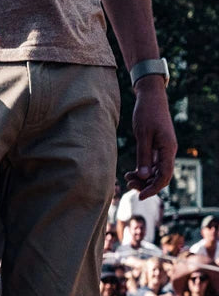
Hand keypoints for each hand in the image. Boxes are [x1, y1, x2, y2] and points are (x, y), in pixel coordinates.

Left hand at [124, 77, 176, 199]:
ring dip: (142, 179)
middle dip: (145, 184)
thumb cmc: (146, 113)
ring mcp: (163, 150)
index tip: (139, 197)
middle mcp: (168, 152)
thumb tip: (144, 176)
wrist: (150, 98)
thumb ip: (144, 156)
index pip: (164, 176)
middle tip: (128, 183)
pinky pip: (152, 166)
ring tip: (127, 177)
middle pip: (160, 177)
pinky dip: (142, 171)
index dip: (152, 189)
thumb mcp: (143, 136)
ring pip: (155, 172)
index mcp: (168, 149)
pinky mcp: (157, 148)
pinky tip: (130, 172)